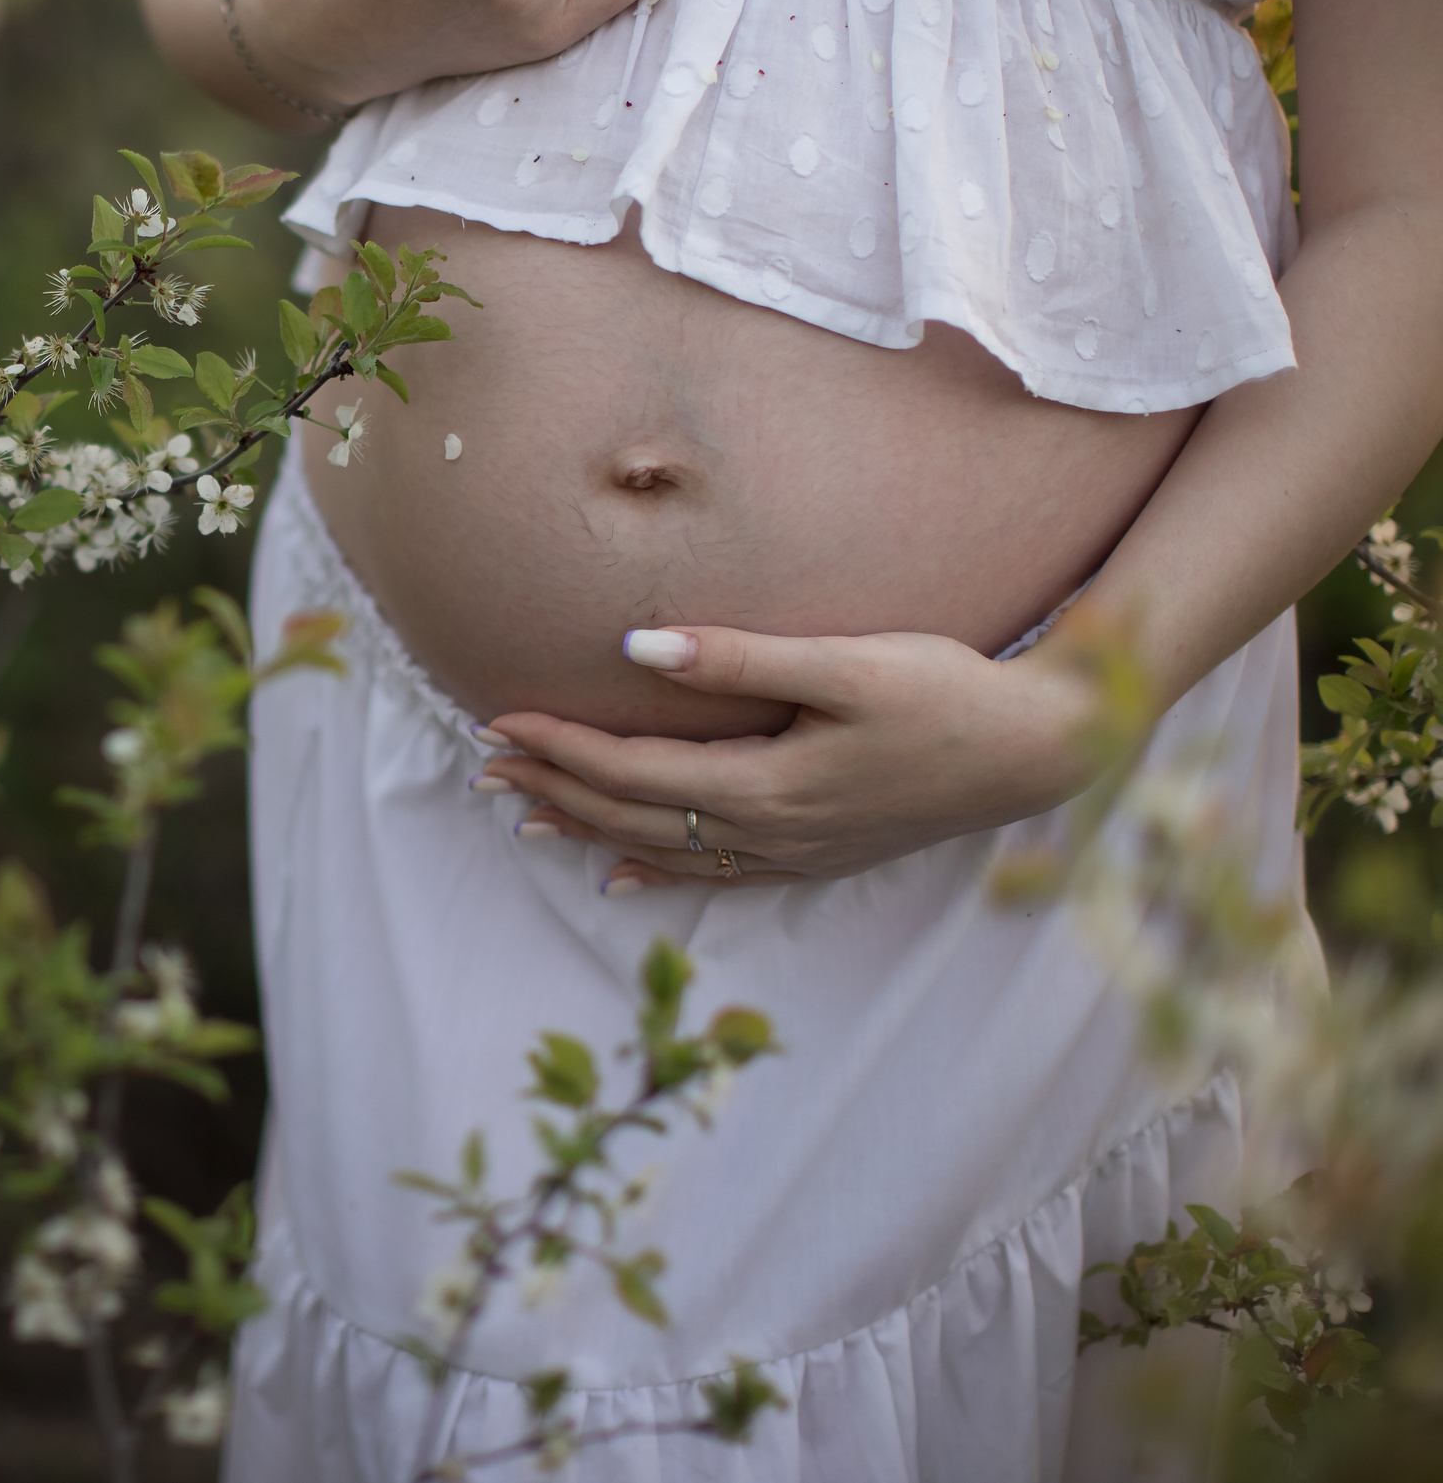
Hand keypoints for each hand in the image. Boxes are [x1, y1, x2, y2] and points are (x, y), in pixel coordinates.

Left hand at [473, 625, 1110, 888]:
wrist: (1039, 749)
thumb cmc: (948, 691)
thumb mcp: (844, 662)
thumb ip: (739, 659)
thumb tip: (637, 645)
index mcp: (765, 786)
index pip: (631, 771)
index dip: (559, 747)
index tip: (498, 721)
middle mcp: (770, 833)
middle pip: (633, 816)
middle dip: (554, 789)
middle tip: (484, 765)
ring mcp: (795, 852)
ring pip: (665, 852)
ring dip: (590, 831)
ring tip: (524, 817)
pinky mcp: (820, 854)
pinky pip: (716, 876)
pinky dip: (659, 874)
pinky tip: (622, 879)